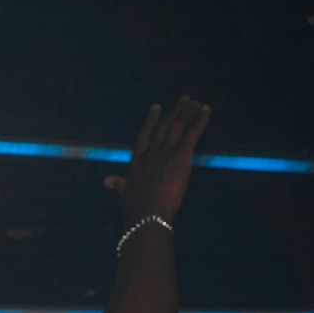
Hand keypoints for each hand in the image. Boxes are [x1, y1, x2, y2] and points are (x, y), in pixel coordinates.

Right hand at [105, 97, 211, 222]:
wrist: (148, 212)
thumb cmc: (136, 207)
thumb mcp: (125, 193)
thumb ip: (118, 184)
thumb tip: (107, 181)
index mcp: (139, 159)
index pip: (145, 134)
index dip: (151, 120)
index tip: (156, 106)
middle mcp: (152, 151)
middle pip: (164, 125)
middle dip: (175, 111)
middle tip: (184, 99)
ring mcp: (166, 151)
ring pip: (178, 125)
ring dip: (188, 112)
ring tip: (196, 102)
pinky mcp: (181, 155)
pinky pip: (192, 132)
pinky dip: (201, 120)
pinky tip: (207, 110)